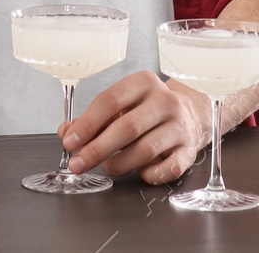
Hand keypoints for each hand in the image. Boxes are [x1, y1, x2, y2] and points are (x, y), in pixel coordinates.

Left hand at [59, 71, 210, 183]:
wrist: (191, 114)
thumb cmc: (148, 110)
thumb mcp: (122, 105)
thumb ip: (92, 119)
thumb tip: (67, 132)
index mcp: (144, 83)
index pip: (110, 100)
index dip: (87, 124)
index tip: (70, 142)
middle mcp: (165, 101)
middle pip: (127, 127)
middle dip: (97, 149)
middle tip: (79, 164)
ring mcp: (180, 126)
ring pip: (145, 150)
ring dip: (119, 164)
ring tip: (108, 167)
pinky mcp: (189, 149)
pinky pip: (168, 168)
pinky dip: (150, 174)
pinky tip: (139, 172)